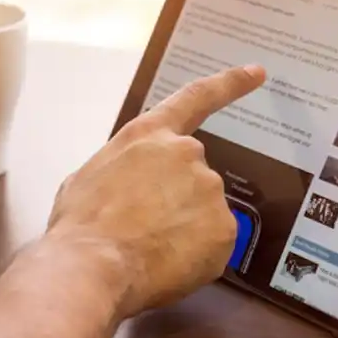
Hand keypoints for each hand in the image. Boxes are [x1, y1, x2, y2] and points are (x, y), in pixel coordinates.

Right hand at [46, 65, 265, 317]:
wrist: (92, 265)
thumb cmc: (80, 223)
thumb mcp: (89, 177)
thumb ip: (124, 169)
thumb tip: (131, 188)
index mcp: (148, 135)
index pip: (196, 98)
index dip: (229, 84)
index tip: (256, 72)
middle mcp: (186, 153)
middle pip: (193, 175)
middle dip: (175, 200)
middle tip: (144, 228)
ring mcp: (209, 190)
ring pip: (203, 212)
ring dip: (184, 228)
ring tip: (147, 248)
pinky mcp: (225, 228)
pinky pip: (213, 243)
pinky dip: (195, 254)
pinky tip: (165, 263)